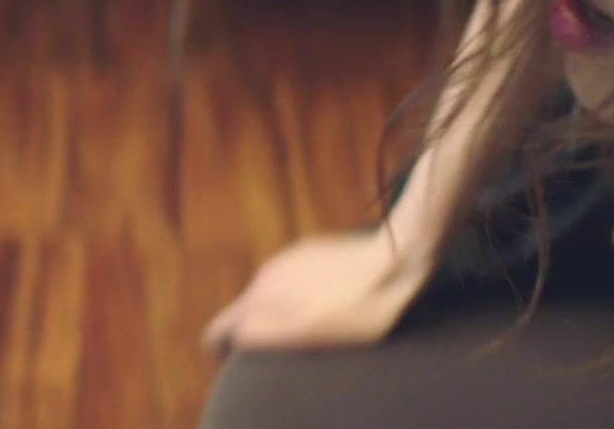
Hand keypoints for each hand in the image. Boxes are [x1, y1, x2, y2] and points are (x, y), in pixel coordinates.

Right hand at [202, 229, 435, 352]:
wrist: (394, 260)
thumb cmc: (360, 310)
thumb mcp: (309, 335)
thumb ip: (264, 335)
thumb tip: (238, 337)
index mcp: (260, 298)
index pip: (219, 331)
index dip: (224, 352)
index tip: (240, 364)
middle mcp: (265, 275)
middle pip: (243, 312)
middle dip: (254, 331)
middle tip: (286, 347)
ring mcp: (285, 259)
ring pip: (267, 294)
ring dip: (279, 311)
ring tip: (314, 325)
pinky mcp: (306, 250)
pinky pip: (290, 279)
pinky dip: (298, 294)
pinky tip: (329, 301)